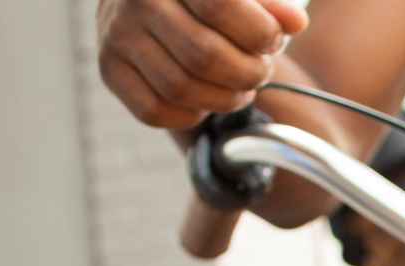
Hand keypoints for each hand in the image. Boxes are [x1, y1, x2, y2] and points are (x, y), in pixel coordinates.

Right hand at [97, 0, 307, 129]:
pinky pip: (153, 111)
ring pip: (180, 88)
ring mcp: (116, 35)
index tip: (270, 41)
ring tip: (239, 87)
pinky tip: (203, 99)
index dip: (260, 34)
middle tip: (259, 71)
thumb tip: (296, 22)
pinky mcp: (108, 70)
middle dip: (247, 73)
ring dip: (224, 99)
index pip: (220, 6)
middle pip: (204, 55)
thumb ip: (268, 5)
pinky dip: (189, 115)